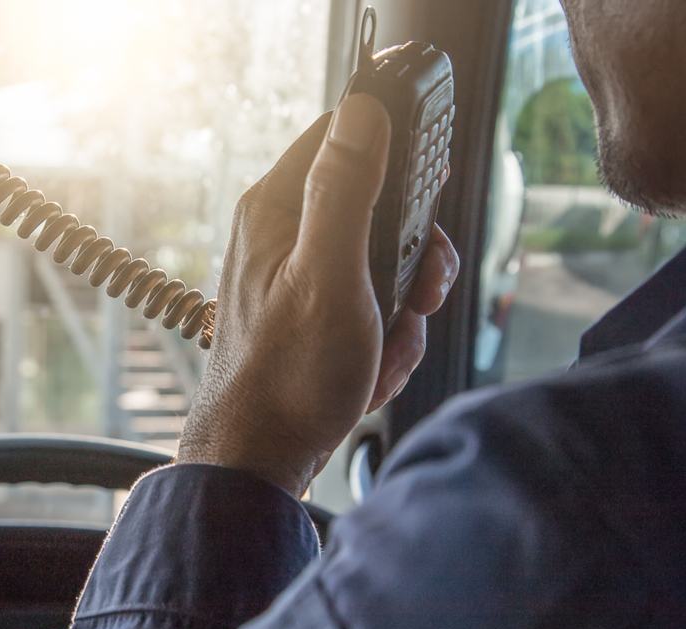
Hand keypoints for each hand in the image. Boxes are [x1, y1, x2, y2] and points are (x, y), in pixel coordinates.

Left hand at [176, 94, 460, 495]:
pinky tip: (367, 375)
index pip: (344, 136)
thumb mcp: (329, 275)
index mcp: (276, 210)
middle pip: (379, 210)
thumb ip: (345, 191)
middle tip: (414, 298)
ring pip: (386, 269)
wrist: (260, 460)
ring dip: (400, 317)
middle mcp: (283, 238)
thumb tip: (362, 111)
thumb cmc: (287, 377)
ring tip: (379, 351)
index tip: (424, 207)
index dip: (398, 161)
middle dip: (412, 263)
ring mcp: (298, 281)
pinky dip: (382, 346)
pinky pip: (372, 313)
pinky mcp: (311, 321)